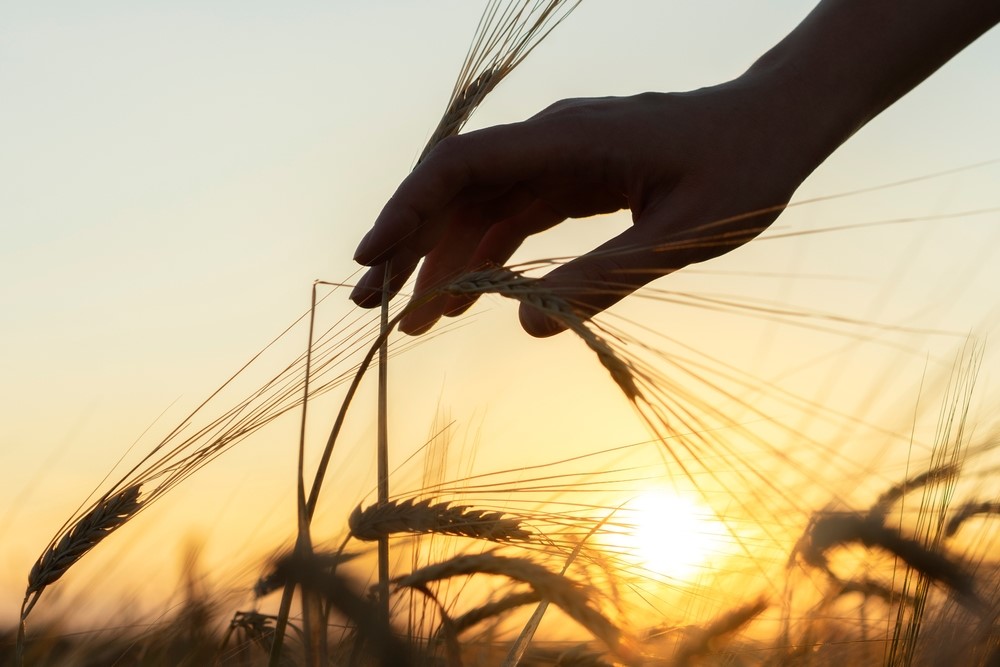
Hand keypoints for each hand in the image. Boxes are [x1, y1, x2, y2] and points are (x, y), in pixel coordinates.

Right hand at [351, 76, 824, 335]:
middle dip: (410, 245)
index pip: (462, 167)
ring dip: (445, 259)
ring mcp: (560, 158)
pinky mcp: (575, 177)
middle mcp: (552, 142)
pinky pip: (515, 215)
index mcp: (568, 141)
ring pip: (481, 207)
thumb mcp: (679, 234)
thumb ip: (604, 278)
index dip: (408, 210)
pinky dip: (487, 255)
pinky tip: (471, 296)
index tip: (372, 258)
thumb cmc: (744, 169)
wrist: (779, 122)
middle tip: (372, 306)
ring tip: (415, 321)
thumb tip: (529, 328)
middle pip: (457, 190)